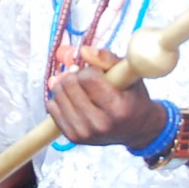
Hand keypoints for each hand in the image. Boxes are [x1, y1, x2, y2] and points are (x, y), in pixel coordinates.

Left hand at [45, 45, 165, 148]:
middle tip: (87, 79)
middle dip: (76, 75)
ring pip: (58, 95)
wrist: (136, 129)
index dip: (90, 70)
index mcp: (117, 109)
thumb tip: (83, 50)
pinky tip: (72, 99)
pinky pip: (52, 108)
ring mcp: (85, 133)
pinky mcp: (73, 137)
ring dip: (66, 85)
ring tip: (80, 88)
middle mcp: (100, 124)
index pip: (88, 78)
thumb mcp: (129, 75)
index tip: (98, 73)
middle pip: (69, 86)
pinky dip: (59, 99)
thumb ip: (107, 59)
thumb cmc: (133, 99)